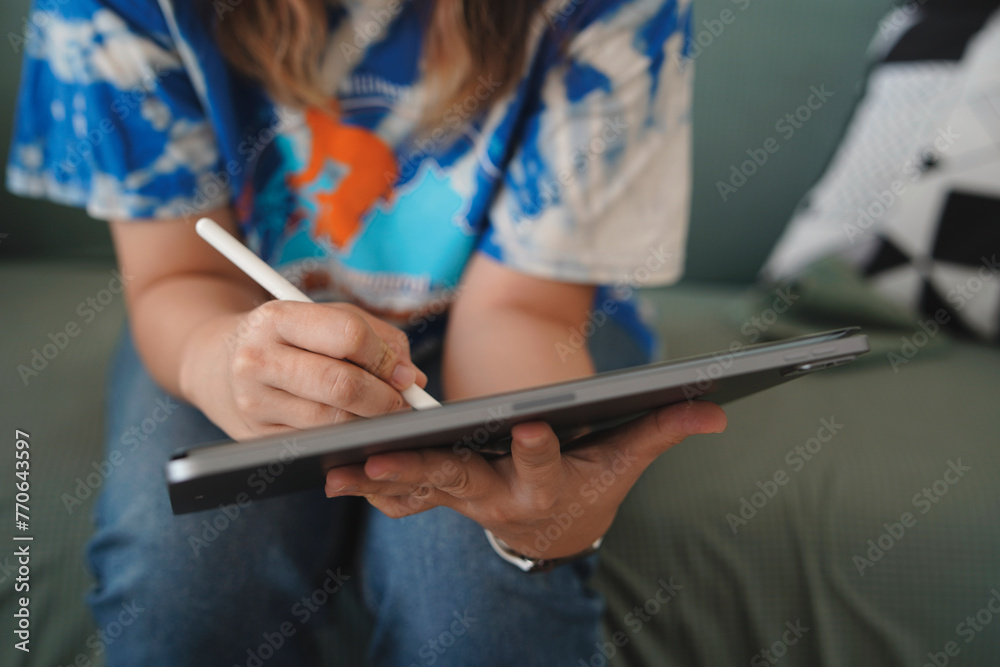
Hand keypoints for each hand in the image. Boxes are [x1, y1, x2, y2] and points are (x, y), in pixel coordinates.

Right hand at [181, 300, 426, 439]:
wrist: (216, 364)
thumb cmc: (287, 337)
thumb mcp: (322, 318)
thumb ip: (376, 336)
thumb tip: (414, 380)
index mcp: (277, 318)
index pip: (348, 335)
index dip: (385, 358)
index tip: (404, 375)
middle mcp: (258, 359)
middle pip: (341, 386)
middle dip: (385, 400)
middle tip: (404, 405)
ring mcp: (253, 402)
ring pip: (332, 422)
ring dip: (369, 423)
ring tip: (384, 416)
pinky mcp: (254, 437)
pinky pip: (316, 443)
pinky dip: (346, 439)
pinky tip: (356, 430)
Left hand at [325, 400, 726, 559]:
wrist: (556, 525)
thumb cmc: (591, 481)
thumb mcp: (624, 460)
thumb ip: (661, 430)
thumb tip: (718, 409)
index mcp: (546, 485)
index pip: (543, 466)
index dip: (538, 449)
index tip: (529, 426)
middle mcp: (498, 497)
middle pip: (460, 482)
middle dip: (425, 472)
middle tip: (389, 460)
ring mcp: (462, 498)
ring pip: (417, 489)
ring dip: (377, 482)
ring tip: (335, 468)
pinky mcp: (438, 494)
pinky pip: (399, 494)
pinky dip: (368, 486)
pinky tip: (329, 471)